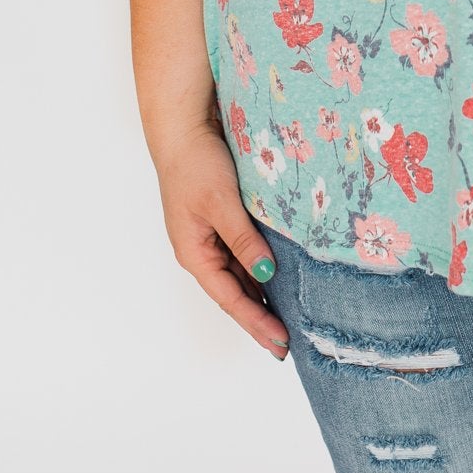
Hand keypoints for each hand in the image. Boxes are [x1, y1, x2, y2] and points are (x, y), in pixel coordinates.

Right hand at [155, 123, 290, 359]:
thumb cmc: (197, 164)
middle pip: (234, 294)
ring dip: (261, 297)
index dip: (256, 322)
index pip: (230, 299)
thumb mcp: (222, 203)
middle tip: (287, 344)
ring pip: (240, 276)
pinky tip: (278, 278)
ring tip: (287, 319)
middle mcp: (202, 251)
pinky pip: (243, 254)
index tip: (280, 343)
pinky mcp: (222, 221)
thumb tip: (265, 274)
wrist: (185, 127)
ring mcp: (211, 237)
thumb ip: (243, 240)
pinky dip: (259, 270)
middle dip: (259, 319)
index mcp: (194, 254)